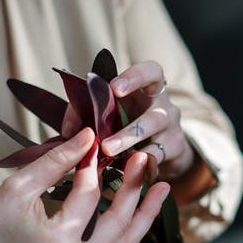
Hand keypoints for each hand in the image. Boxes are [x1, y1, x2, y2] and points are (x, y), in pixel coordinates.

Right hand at [0, 128, 169, 242]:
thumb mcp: (17, 188)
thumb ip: (56, 162)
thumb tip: (89, 137)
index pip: (88, 197)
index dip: (94, 166)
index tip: (98, 142)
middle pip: (119, 223)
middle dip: (135, 188)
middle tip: (146, 159)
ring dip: (144, 213)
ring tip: (161, 186)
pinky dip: (128, 229)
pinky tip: (139, 208)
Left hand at [62, 61, 195, 181]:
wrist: (163, 145)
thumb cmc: (130, 121)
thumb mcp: (111, 112)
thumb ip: (87, 113)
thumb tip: (68, 130)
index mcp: (148, 88)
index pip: (151, 72)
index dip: (135, 77)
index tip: (115, 88)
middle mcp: (163, 105)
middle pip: (155, 112)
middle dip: (129, 129)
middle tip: (105, 143)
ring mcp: (171, 127)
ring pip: (155, 138)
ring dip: (131, 146)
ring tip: (110, 155)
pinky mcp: (175, 147)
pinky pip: (159, 157)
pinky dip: (141, 164)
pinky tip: (127, 170)